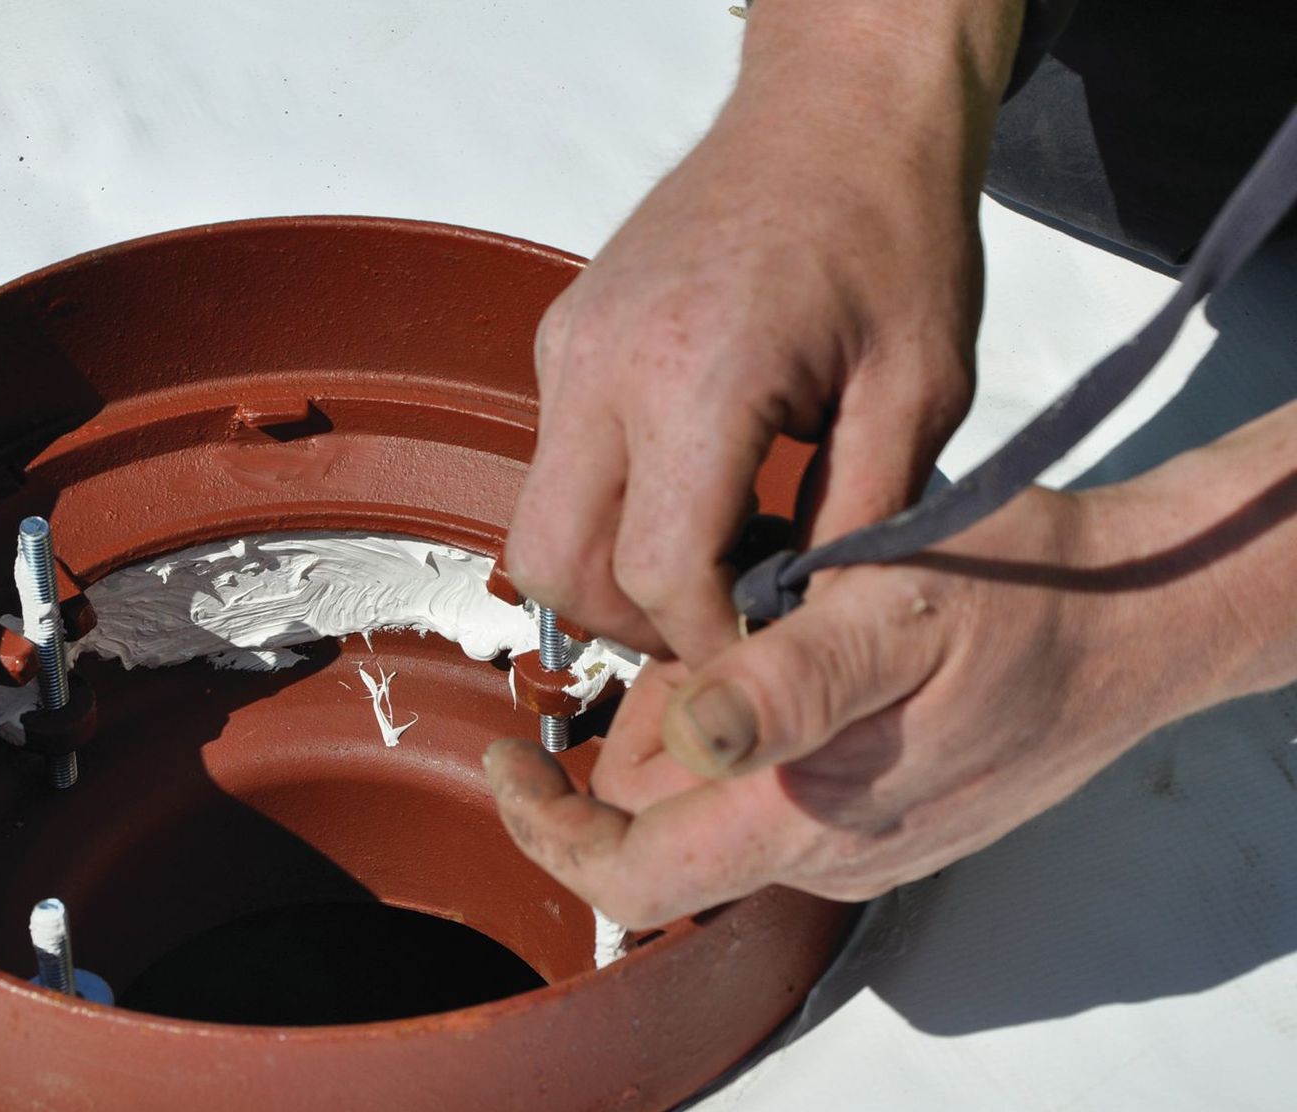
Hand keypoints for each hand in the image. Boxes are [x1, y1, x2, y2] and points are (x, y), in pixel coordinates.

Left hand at [484, 485, 1228, 926]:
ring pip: (714, 805)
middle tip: (672, 639)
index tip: (502, 756)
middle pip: (660, 831)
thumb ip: (781, 688)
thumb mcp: (888, 613)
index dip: (544, 828)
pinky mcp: (886, 816)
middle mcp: (823, 856)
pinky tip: (791, 649)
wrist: (1140, 619)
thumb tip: (683, 733)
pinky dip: (751, 728)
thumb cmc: (1020, 600)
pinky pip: (776, 789)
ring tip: (749, 626)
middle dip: (633, 742)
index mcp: (803, 818)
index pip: (629, 876)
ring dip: (693, 725)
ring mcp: (858, 844)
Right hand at [505, 8, 1007, 664]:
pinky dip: (608, 504)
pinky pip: (556, 459)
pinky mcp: (564, 336)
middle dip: (629, 624)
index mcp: (696, 377)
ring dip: (609, 569)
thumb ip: (860, 522)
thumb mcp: (919, 391)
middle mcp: (604, 365)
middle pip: (554, 565)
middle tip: (714, 625)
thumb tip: (807, 623)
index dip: (704, 639)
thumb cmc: (890, 230)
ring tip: (710, 559)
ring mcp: (570, 348)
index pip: (654, 570)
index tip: (756, 654)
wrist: (835, 110)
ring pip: (539, 521)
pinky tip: (694, 487)